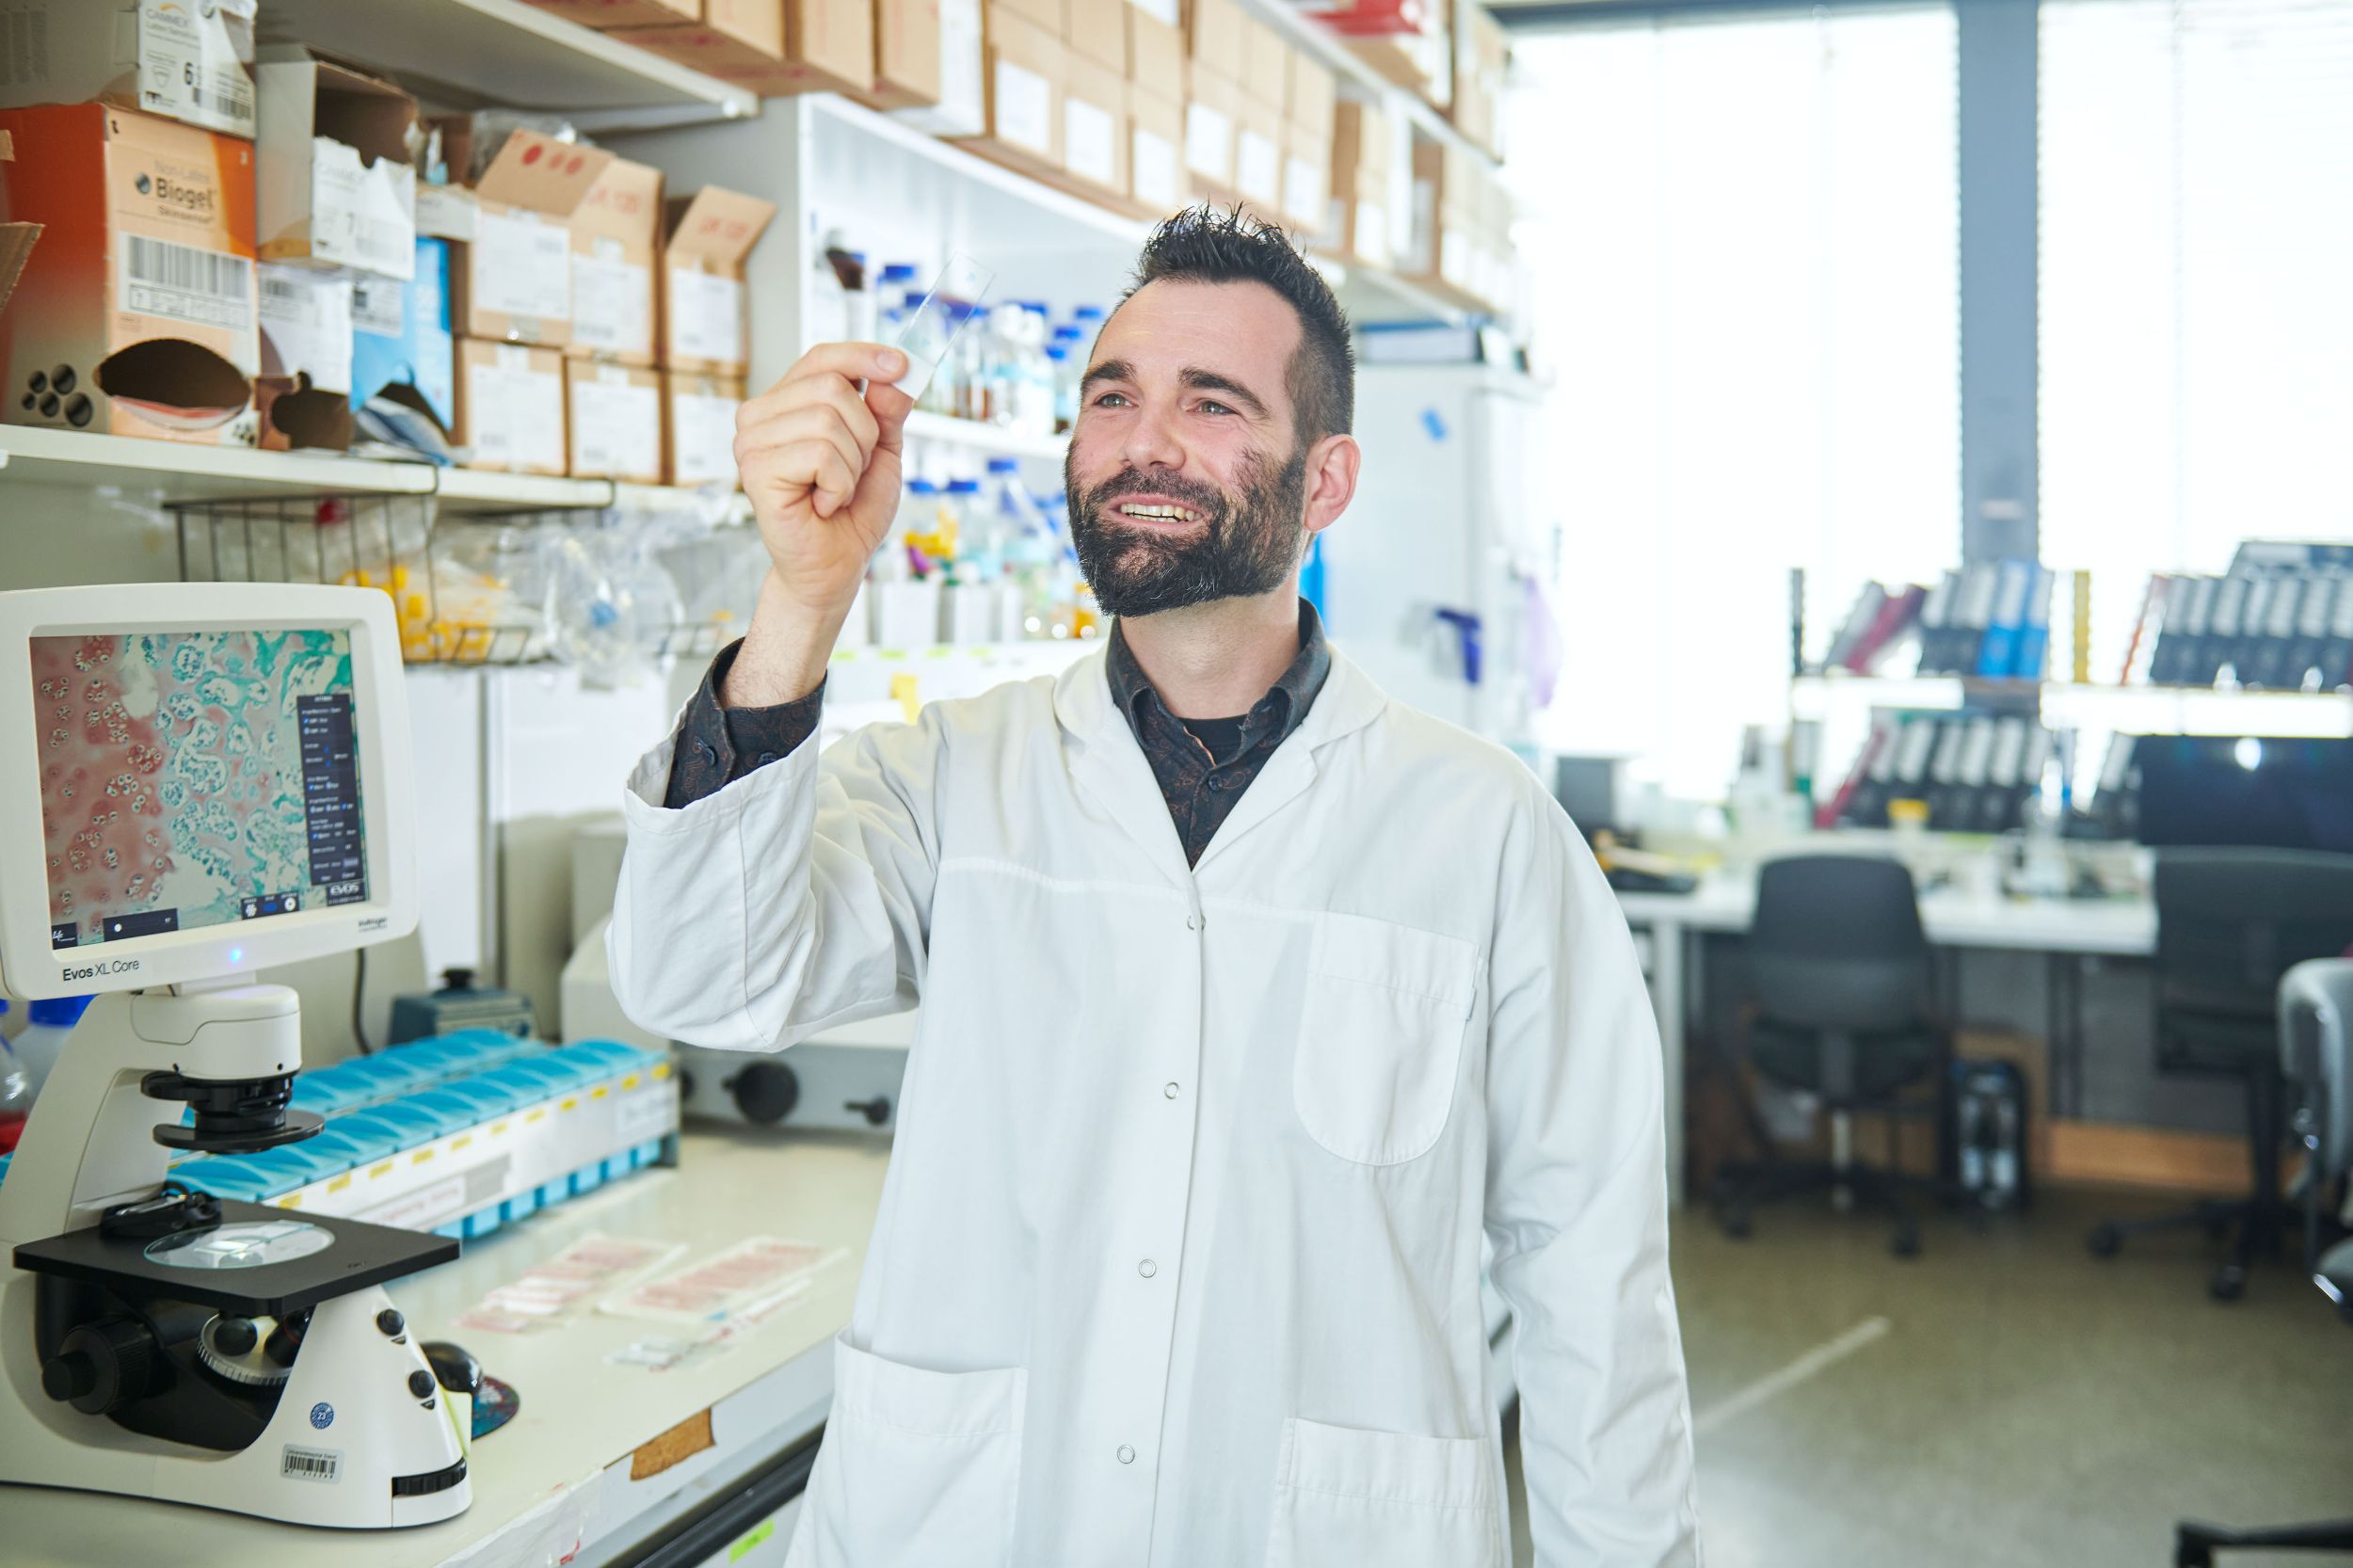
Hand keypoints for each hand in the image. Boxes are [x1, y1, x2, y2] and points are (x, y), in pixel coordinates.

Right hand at [732, 343, 915, 618]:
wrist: (835, 566)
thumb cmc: (852, 510)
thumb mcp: (881, 451)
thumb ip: (887, 410)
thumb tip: (896, 371)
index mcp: (786, 403)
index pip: (822, 358)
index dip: (862, 355)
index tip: (902, 364)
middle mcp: (760, 415)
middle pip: (832, 386)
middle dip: (864, 433)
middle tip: (852, 472)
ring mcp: (751, 441)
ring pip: (828, 419)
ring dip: (851, 464)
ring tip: (835, 491)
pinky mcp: (755, 469)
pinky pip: (821, 454)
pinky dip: (839, 484)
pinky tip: (822, 504)